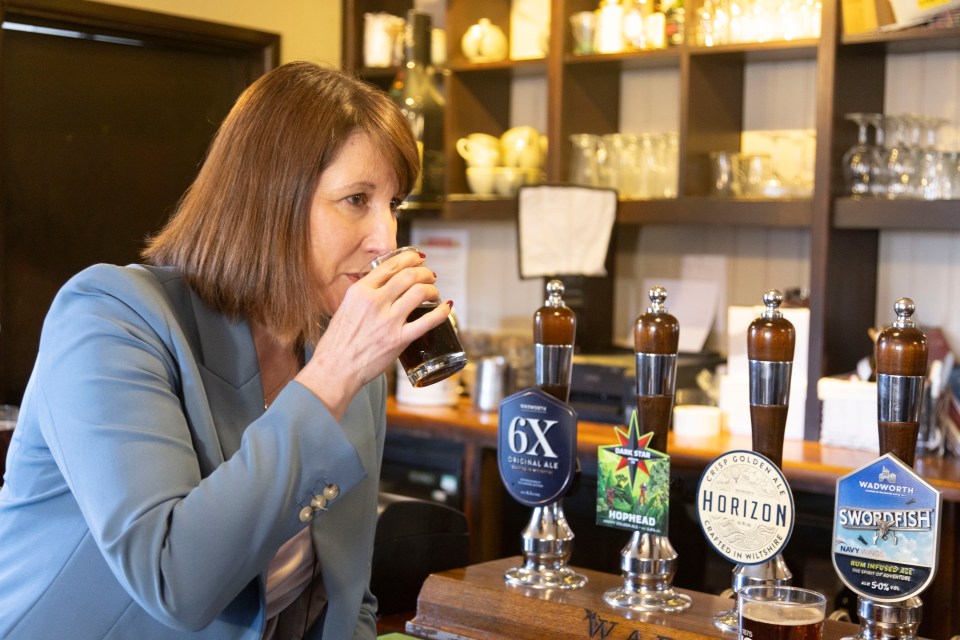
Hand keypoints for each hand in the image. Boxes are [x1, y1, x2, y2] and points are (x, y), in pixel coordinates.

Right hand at [296, 250, 450, 418]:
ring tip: (435, 292)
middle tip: (430, 276)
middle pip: (409, 275)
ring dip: (432, 289)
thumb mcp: (345, 308)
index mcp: (360, 291)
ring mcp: (388, 321)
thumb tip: (382, 288)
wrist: (335, 369)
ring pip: (419, 292)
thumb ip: (364, 296)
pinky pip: (427, 321)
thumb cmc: (337, 343)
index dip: (409, 258)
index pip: (390, 266)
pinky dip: (441, 312)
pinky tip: (446, 307)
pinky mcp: (399, 340)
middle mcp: (375, 302)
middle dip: (424, 272)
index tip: (418, 258)